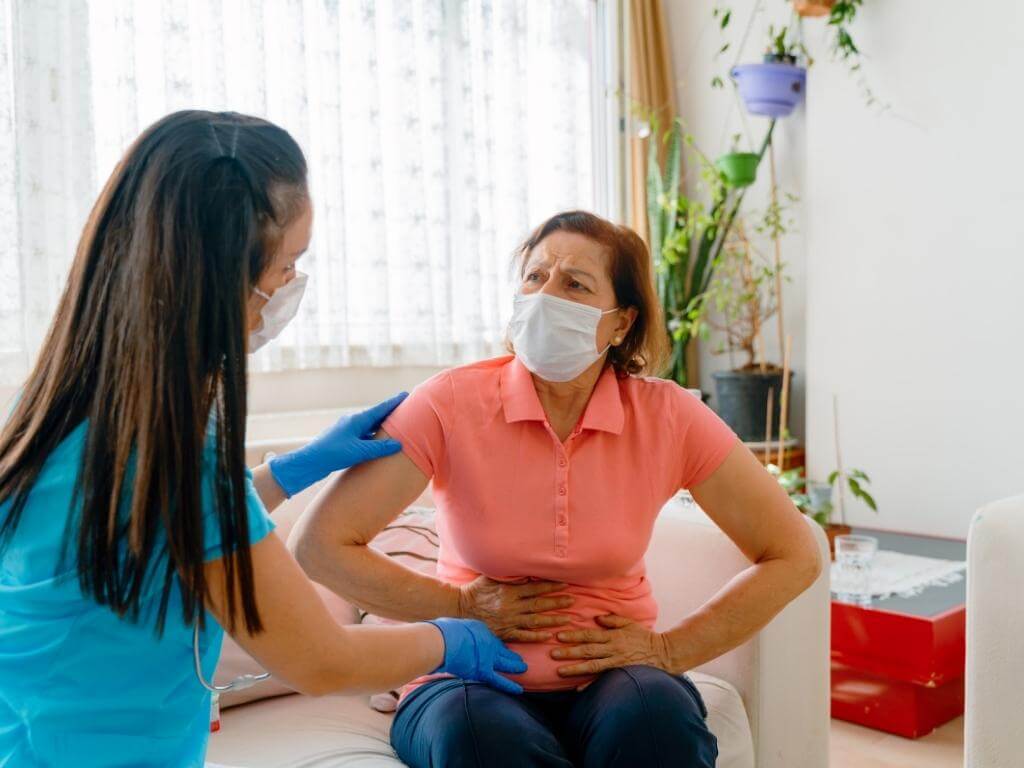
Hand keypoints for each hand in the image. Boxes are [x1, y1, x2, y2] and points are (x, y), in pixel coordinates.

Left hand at [268, 393, 407, 496]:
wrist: (310, 462)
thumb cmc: (332, 454)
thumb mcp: (359, 451)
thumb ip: (379, 448)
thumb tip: (398, 444)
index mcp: (357, 420)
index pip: (380, 409)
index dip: (394, 402)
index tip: (405, 395)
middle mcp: (352, 422)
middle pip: (376, 416)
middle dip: (390, 414)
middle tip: (405, 411)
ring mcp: (347, 431)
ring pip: (369, 427)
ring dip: (382, 427)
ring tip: (395, 427)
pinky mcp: (343, 441)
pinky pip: (363, 436)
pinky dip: (373, 437)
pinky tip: (377, 443)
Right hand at [427, 618, 527, 694]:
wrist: (442, 642)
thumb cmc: (442, 633)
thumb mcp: (454, 627)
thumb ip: (459, 635)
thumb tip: (453, 639)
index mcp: (480, 629)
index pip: (492, 640)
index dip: (498, 646)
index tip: (502, 650)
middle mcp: (487, 642)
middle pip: (502, 650)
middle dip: (511, 655)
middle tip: (519, 658)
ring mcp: (488, 656)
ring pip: (506, 663)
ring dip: (515, 667)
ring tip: (524, 669)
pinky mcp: (483, 671)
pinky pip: (499, 680)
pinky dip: (510, 685)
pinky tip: (519, 690)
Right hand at [458, 576, 575, 641]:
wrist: (460, 609)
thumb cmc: (476, 591)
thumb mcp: (491, 577)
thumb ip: (508, 575)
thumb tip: (525, 571)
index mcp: (509, 590)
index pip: (535, 588)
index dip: (551, 587)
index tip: (565, 585)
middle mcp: (511, 606)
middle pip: (539, 604)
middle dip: (557, 602)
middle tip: (572, 601)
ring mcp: (509, 620)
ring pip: (535, 620)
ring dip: (552, 620)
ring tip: (567, 619)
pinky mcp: (504, 632)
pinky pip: (523, 635)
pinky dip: (536, 636)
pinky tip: (548, 636)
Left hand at [550, 614, 670, 677]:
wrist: (663, 654)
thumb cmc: (644, 637)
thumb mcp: (629, 623)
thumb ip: (612, 620)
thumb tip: (596, 617)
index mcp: (613, 636)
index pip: (590, 635)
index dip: (574, 635)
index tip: (559, 635)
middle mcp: (613, 650)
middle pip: (588, 651)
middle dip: (569, 652)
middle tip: (552, 653)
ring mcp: (616, 663)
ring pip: (592, 666)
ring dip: (575, 669)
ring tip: (559, 671)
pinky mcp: (620, 673)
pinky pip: (603, 680)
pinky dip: (590, 685)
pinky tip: (577, 689)